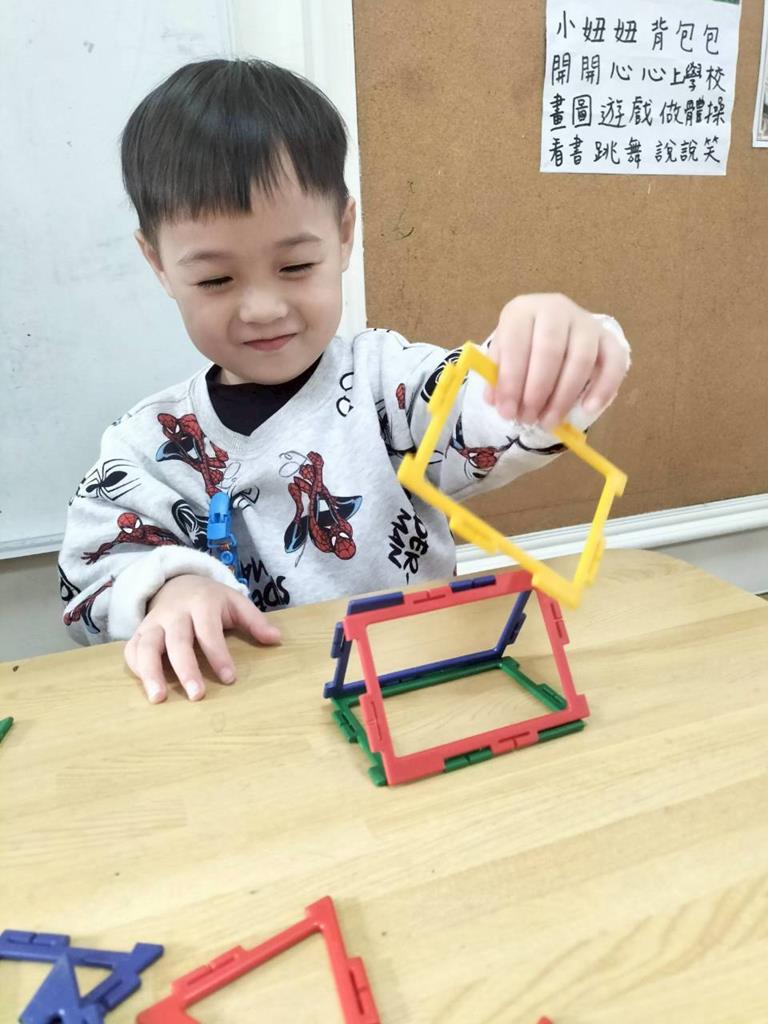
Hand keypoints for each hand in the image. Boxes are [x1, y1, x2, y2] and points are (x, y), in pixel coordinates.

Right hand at [124, 574, 280, 703]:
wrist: (178, 583)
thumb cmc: (211, 600)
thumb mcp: (235, 602)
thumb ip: (255, 620)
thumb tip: (276, 639)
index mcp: (201, 603)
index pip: (208, 631)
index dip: (218, 655)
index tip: (230, 678)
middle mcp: (174, 613)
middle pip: (177, 641)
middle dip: (186, 668)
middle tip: (197, 695)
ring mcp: (153, 622)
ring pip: (146, 646)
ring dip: (150, 672)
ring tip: (158, 699)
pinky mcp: (139, 632)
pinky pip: (132, 649)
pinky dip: (136, 668)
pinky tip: (147, 686)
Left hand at [486, 294, 629, 429]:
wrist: (551, 328)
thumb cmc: (522, 346)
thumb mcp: (503, 356)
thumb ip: (498, 377)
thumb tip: (498, 402)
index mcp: (523, 310)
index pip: (515, 344)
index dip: (511, 381)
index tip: (507, 412)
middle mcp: (556, 309)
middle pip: (550, 351)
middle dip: (537, 392)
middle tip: (528, 418)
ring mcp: (586, 321)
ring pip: (581, 359)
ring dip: (564, 397)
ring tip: (549, 421)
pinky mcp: (609, 337)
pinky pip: (614, 362)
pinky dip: (604, 388)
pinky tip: (588, 409)